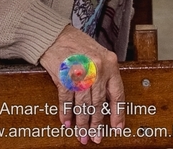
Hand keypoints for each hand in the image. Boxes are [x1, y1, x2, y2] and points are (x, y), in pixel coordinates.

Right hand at [39, 26, 123, 143]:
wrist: (55, 34)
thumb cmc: (77, 43)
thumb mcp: (99, 54)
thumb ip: (105, 73)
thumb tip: (108, 101)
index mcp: (109, 63)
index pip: (117, 94)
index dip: (117, 113)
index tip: (116, 127)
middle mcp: (97, 69)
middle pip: (98, 104)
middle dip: (96, 124)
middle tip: (95, 137)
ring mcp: (80, 73)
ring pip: (83, 105)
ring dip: (82, 123)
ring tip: (82, 135)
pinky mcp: (64, 77)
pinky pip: (66, 100)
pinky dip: (66, 113)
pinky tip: (67, 122)